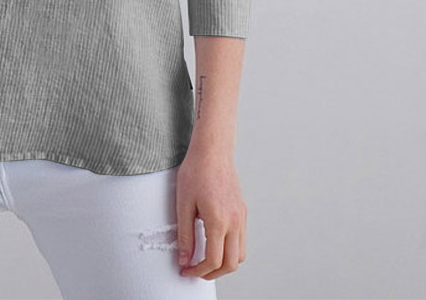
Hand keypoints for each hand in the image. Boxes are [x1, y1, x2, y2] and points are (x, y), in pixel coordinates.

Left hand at [175, 147, 246, 278]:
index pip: (213, 260)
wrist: (212, 151)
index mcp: (218, 220)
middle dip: (213, 273)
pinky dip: (230, 250)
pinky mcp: (242, 212)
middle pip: (231, 264)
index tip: (186, 269)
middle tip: (196, 270)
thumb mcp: (183, 204)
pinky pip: (242, 240)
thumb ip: (185, 235)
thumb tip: (184, 259)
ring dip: (224, 264)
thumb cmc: (196, 171)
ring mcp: (241, 217)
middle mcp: (234, 222)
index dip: (198, 270)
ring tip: (205, 260)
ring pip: (240, 255)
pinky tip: (215, 243)